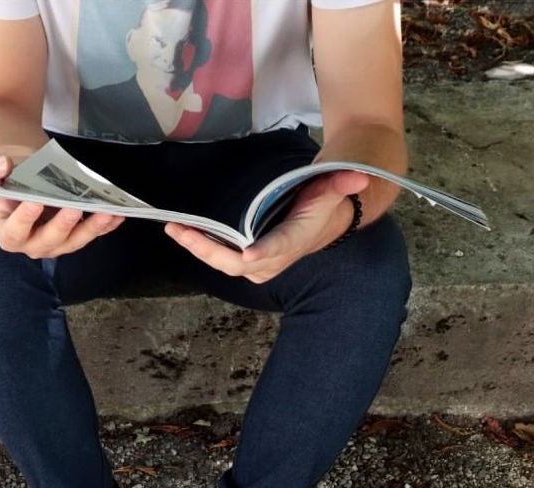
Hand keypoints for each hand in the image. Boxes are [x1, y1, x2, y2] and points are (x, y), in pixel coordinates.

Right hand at [0, 152, 124, 258]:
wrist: (15, 180)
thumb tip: (3, 165)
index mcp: (9, 234)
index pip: (15, 231)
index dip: (24, 219)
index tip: (34, 202)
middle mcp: (33, 245)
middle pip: (49, 241)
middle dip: (63, 225)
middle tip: (74, 208)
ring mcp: (56, 243)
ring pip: (75, 241)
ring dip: (92, 228)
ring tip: (107, 212)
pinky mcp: (74, 236)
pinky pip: (92, 234)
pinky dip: (106, 225)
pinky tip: (118, 214)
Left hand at [164, 170, 369, 283]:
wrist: (324, 224)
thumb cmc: (324, 204)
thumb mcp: (333, 189)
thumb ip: (340, 182)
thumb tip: (358, 175)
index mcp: (293, 240)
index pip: (277, 249)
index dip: (262, 253)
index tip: (247, 254)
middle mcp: (273, 259)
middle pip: (237, 263)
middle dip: (208, 249)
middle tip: (183, 230)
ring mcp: (258, 265)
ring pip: (224, 263)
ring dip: (198, 247)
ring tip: (174, 228)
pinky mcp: (247, 264)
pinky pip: (221, 260)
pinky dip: (201, 248)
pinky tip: (182, 232)